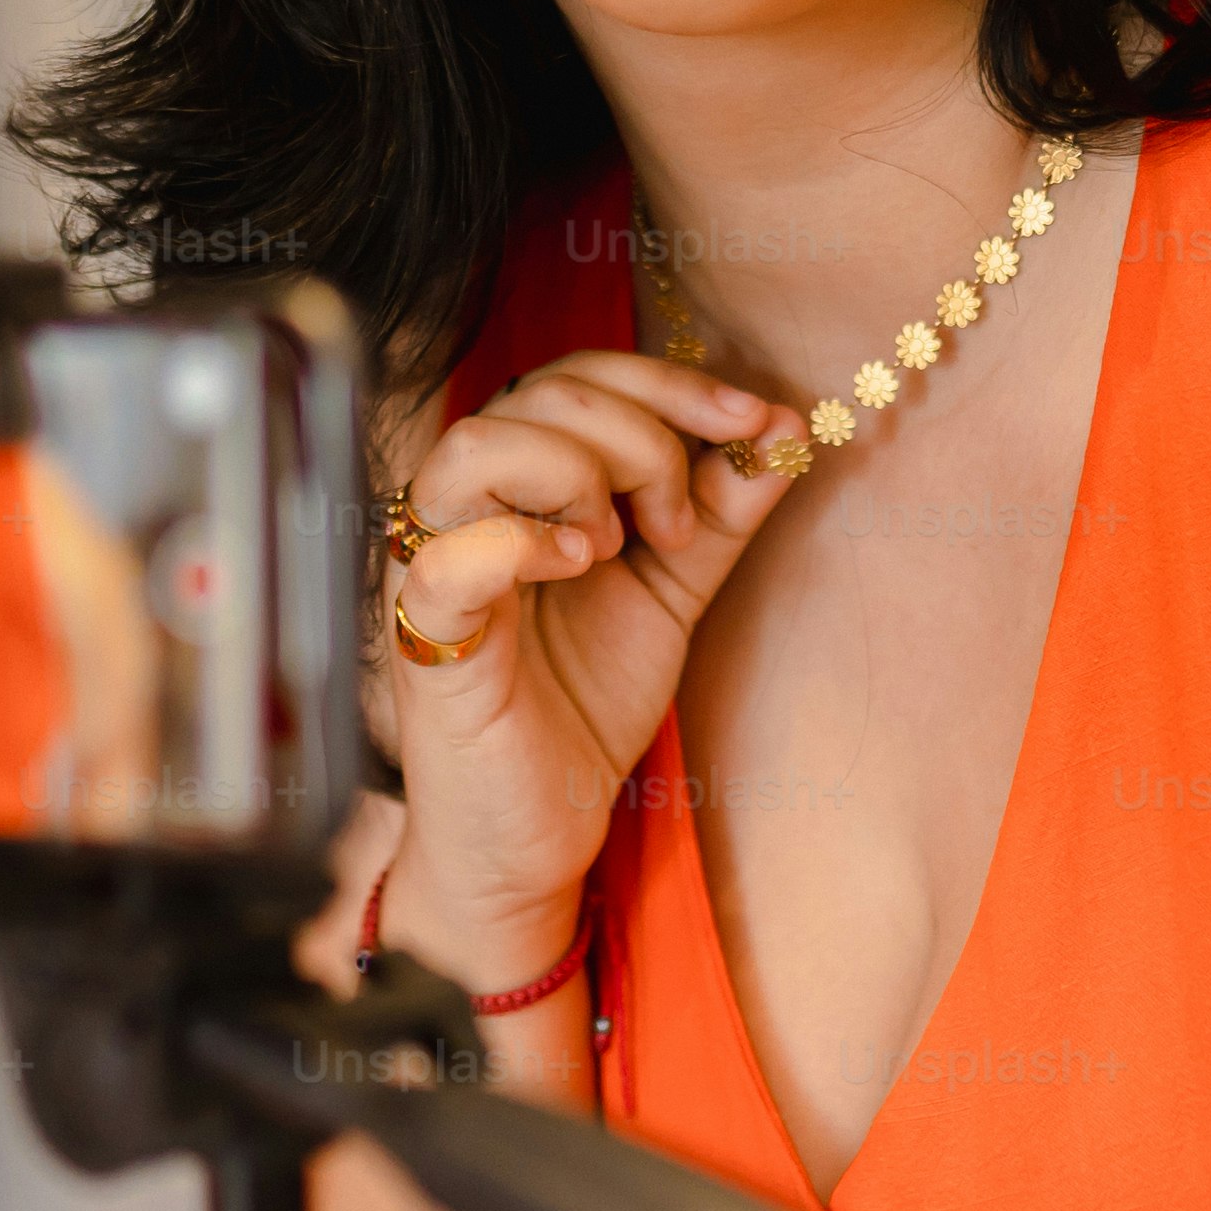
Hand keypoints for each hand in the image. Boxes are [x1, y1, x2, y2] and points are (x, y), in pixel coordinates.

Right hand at [366, 347, 804, 987]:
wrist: (537, 835)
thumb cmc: (578, 706)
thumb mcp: (670, 595)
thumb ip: (717, 514)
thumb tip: (784, 427)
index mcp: (519, 485)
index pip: (576, 375)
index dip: (670, 380)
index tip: (755, 418)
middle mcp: (466, 509)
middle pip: (537, 394)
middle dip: (642, 434)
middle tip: (677, 523)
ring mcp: (434, 567)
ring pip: (476, 446)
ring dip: (575, 474)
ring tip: (616, 548)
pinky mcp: (426, 640)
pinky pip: (448, 555)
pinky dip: (521, 540)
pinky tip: (578, 564)